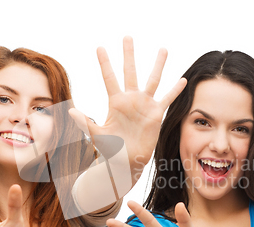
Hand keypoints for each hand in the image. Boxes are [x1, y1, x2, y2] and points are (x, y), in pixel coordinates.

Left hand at [69, 36, 186, 170]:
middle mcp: (130, 99)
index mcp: (115, 102)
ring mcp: (144, 105)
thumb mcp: (97, 135)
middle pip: (130, 72)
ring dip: (158, 65)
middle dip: (128, 55)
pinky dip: (175, 90)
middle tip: (127, 37)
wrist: (127, 161)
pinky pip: (167, 99)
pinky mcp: (156, 114)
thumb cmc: (110, 149)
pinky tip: (183, 80)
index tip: (99, 47)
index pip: (109, 78)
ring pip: (153, 80)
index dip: (104, 63)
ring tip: (163, 49)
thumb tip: (70, 111)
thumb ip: (85, 122)